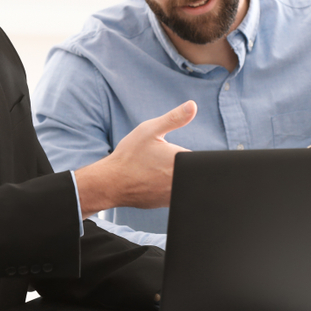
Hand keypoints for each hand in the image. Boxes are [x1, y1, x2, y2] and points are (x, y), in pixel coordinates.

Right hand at [74, 101, 195, 216]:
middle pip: (193, 172)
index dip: (190, 154)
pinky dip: (169, 188)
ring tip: (156, 171)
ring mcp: (174, 194)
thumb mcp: (149, 130)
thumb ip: (174, 118)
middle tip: (161, 161)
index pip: (201, 158)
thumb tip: (193, 106)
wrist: (110, 183)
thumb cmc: (128, 156)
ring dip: (178, 177)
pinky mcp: (166, 204)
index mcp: (181, 160)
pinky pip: (175, 195)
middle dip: (184, 165)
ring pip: (185, 183)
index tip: (175, 152)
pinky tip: (153, 182)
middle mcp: (180, 180)